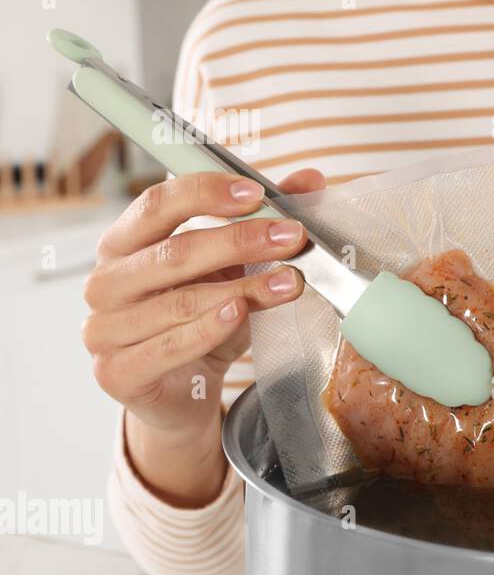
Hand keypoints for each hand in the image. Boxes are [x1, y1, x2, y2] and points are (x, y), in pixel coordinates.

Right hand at [82, 168, 323, 504]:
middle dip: (240, 241)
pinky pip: (170, 347)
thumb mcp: (234, 269)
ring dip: (243, 289)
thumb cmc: (204, 320)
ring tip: (291, 282)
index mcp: (123, 244)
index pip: (157, 204)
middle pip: (174, 251)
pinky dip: (210, 329)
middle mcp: (106, 282)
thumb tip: (310, 180)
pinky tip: (241, 314)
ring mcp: (103, 330)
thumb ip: (263, 223)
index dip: (207, 193)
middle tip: (292, 238)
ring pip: (180, 302)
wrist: (184, 393)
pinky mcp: (117, 373)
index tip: (257, 194)